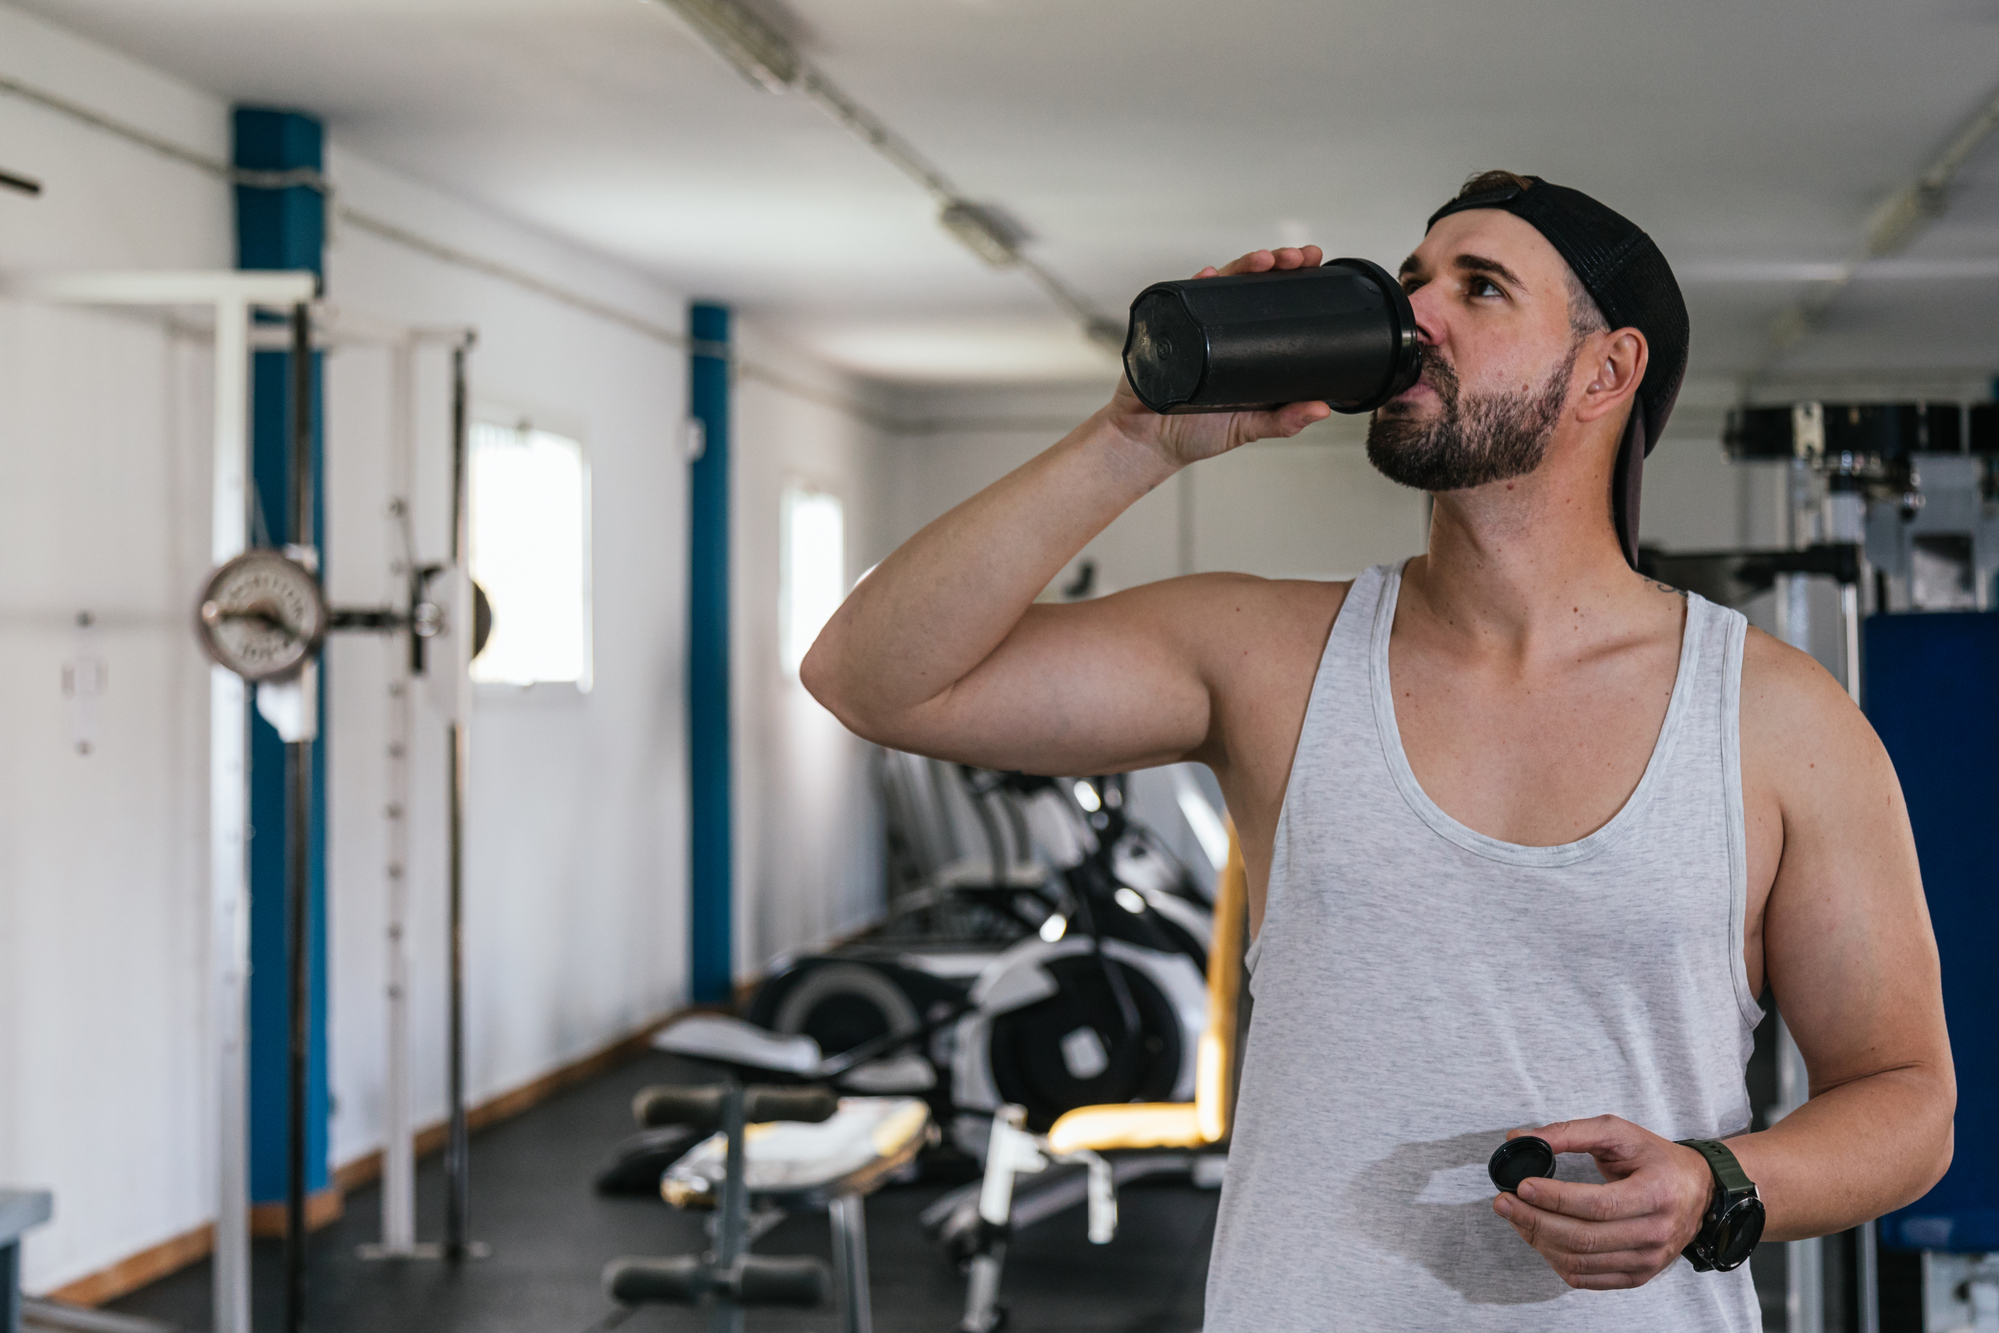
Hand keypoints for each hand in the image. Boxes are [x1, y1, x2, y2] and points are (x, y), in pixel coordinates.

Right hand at [1103, 246, 1332, 468]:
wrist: (1147, 444)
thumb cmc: (1197, 434)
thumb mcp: (1249, 428)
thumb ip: (1284, 421)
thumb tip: (1323, 409)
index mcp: (1246, 346)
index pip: (1275, 301)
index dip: (1295, 278)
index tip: (1315, 262)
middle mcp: (1222, 329)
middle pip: (1251, 284)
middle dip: (1276, 262)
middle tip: (1296, 258)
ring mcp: (1195, 325)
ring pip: (1221, 285)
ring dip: (1243, 265)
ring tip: (1262, 260)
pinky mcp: (1168, 330)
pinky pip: (1181, 301)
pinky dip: (1195, 284)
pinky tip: (1209, 274)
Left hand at [1491, 1116, 1715, 1289]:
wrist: (1698, 1189)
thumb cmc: (1654, 1158)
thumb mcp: (1617, 1132)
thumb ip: (1569, 1132)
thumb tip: (1519, 1138)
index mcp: (1656, 1193)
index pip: (1598, 1204)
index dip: (1554, 1198)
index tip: (1521, 1186)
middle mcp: (1657, 1233)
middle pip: (1585, 1238)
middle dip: (1535, 1221)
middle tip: (1503, 1202)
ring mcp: (1649, 1260)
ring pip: (1581, 1262)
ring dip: (1539, 1242)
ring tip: (1516, 1218)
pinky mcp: (1639, 1275)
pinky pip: (1588, 1278)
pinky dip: (1556, 1261)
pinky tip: (1541, 1238)